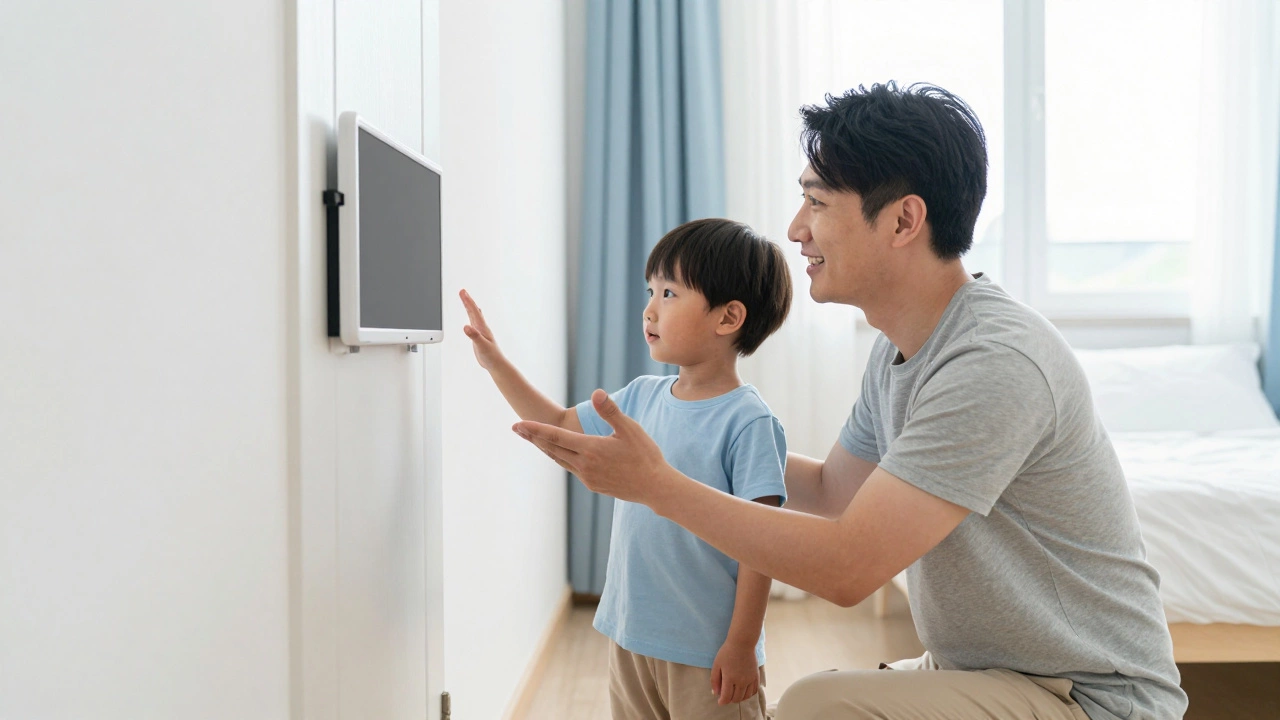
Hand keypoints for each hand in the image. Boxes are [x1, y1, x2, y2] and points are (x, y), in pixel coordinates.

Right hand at [460, 289, 503, 370]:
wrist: (496, 364)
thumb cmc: (491, 356)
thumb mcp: (482, 346)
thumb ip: (474, 336)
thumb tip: (466, 327)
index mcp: (482, 328)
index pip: (474, 311)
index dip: (468, 301)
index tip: (462, 292)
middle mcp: (482, 327)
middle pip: (474, 311)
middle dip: (467, 300)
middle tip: (462, 291)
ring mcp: (480, 331)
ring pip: (474, 315)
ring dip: (469, 306)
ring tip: (466, 298)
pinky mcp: (478, 336)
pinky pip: (474, 322)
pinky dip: (471, 316)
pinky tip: (472, 315)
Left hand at [512, 390, 669, 504]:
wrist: (655, 487)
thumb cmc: (645, 455)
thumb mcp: (630, 429)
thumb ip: (610, 411)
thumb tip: (596, 392)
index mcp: (590, 449)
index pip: (555, 437)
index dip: (535, 429)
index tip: (517, 424)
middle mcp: (584, 465)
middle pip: (552, 449)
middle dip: (533, 437)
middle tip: (516, 428)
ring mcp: (587, 477)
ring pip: (560, 460)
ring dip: (545, 448)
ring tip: (533, 439)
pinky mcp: (593, 485)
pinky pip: (571, 469)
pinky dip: (561, 458)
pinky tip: (560, 453)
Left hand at [710, 639, 759, 705]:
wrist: (742, 643)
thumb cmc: (727, 652)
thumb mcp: (716, 665)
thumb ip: (714, 680)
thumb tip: (715, 693)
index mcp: (729, 678)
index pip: (726, 697)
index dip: (722, 702)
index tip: (720, 701)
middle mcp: (741, 681)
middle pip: (736, 699)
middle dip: (730, 700)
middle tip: (726, 696)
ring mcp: (750, 679)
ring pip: (745, 697)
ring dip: (739, 698)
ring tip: (734, 694)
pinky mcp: (756, 676)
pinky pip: (754, 691)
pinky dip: (748, 694)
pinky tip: (744, 691)